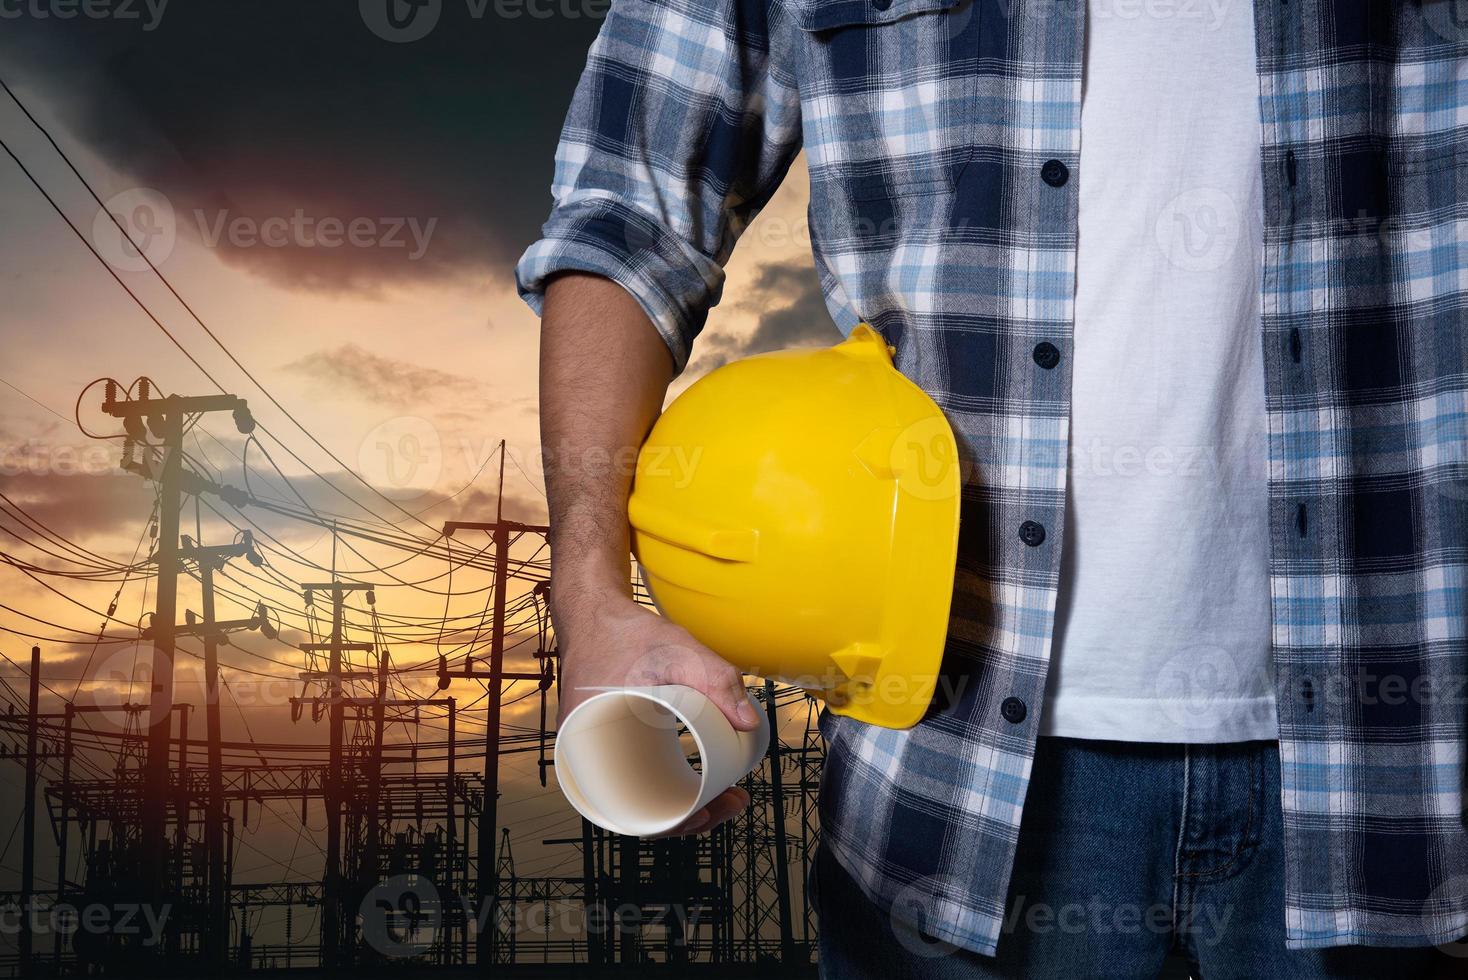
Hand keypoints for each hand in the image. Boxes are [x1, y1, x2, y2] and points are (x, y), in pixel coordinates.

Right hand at [555, 589, 760, 836]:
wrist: (593, 613)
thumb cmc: (626, 633)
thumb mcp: (677, 652)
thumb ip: (716, 681)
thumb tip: (750, 724)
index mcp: (594, 749)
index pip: (634, 812)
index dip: (675, 824)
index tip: (711, 814)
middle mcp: (589, 759)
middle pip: (643, 810)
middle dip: (691, 815)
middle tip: (732, 801)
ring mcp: (599, 751)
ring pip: (642, 795)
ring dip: (681, 799)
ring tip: (723, 792)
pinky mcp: (611, 742)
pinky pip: (636, 774)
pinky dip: (665, 781)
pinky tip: (696, 778)